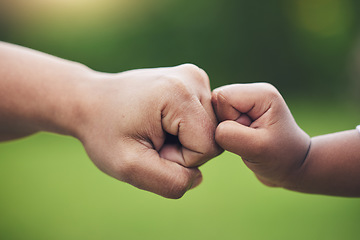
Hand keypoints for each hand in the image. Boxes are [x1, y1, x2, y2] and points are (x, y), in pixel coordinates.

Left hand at [77, 64, 221, 197]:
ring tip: (153, 129)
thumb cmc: (104, 132)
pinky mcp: (193, 81)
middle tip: (150, 139)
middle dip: (182, 149)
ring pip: (210, 130)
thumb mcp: (129, 166)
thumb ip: (170, 182)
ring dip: (183, 140)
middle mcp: (194, 78)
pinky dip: (184, 129)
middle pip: (212, 137)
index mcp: (180, 93)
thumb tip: (198, 177)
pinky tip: (161, 122)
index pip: (208, 146)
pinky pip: (203, 120)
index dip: (180, 159)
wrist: (90, 102)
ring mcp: (195, 77)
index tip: (150, 146)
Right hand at [212, 83, 309, 186]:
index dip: (227, 120)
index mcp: (261, 93)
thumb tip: (209, 126)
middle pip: (216, 101)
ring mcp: (246, 101)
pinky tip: (241, 139)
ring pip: (214, 110)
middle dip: (224, 124)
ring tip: (245, 140)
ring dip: (224, 130)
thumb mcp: (257, 148)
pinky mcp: (240, 111)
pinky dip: (224, 132)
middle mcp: (253, 92)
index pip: (222, 97)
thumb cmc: (280, 158)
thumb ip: (229, 135)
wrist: (293, 166)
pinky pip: (217, 118)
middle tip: (246, 138)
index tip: (249, 134)